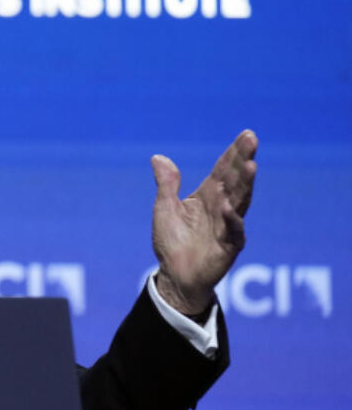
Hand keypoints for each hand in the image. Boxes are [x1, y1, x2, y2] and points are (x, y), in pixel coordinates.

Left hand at [152, 130, 257, 315]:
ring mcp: (228, 225)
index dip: (234, 153)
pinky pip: (233, 231)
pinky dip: (231, 219)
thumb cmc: (172, 241)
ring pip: (239, 200)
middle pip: (235, 179)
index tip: (246, 134)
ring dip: (245, 183)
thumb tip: (158, 157)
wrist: (175, 275)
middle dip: (244, 159)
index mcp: (208, 195)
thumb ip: (167, 184)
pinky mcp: (229, 246)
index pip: (223, 170)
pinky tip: (228, 206)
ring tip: (250, 164)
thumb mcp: (164, 208)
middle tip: (252, 139)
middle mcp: (222, 206)